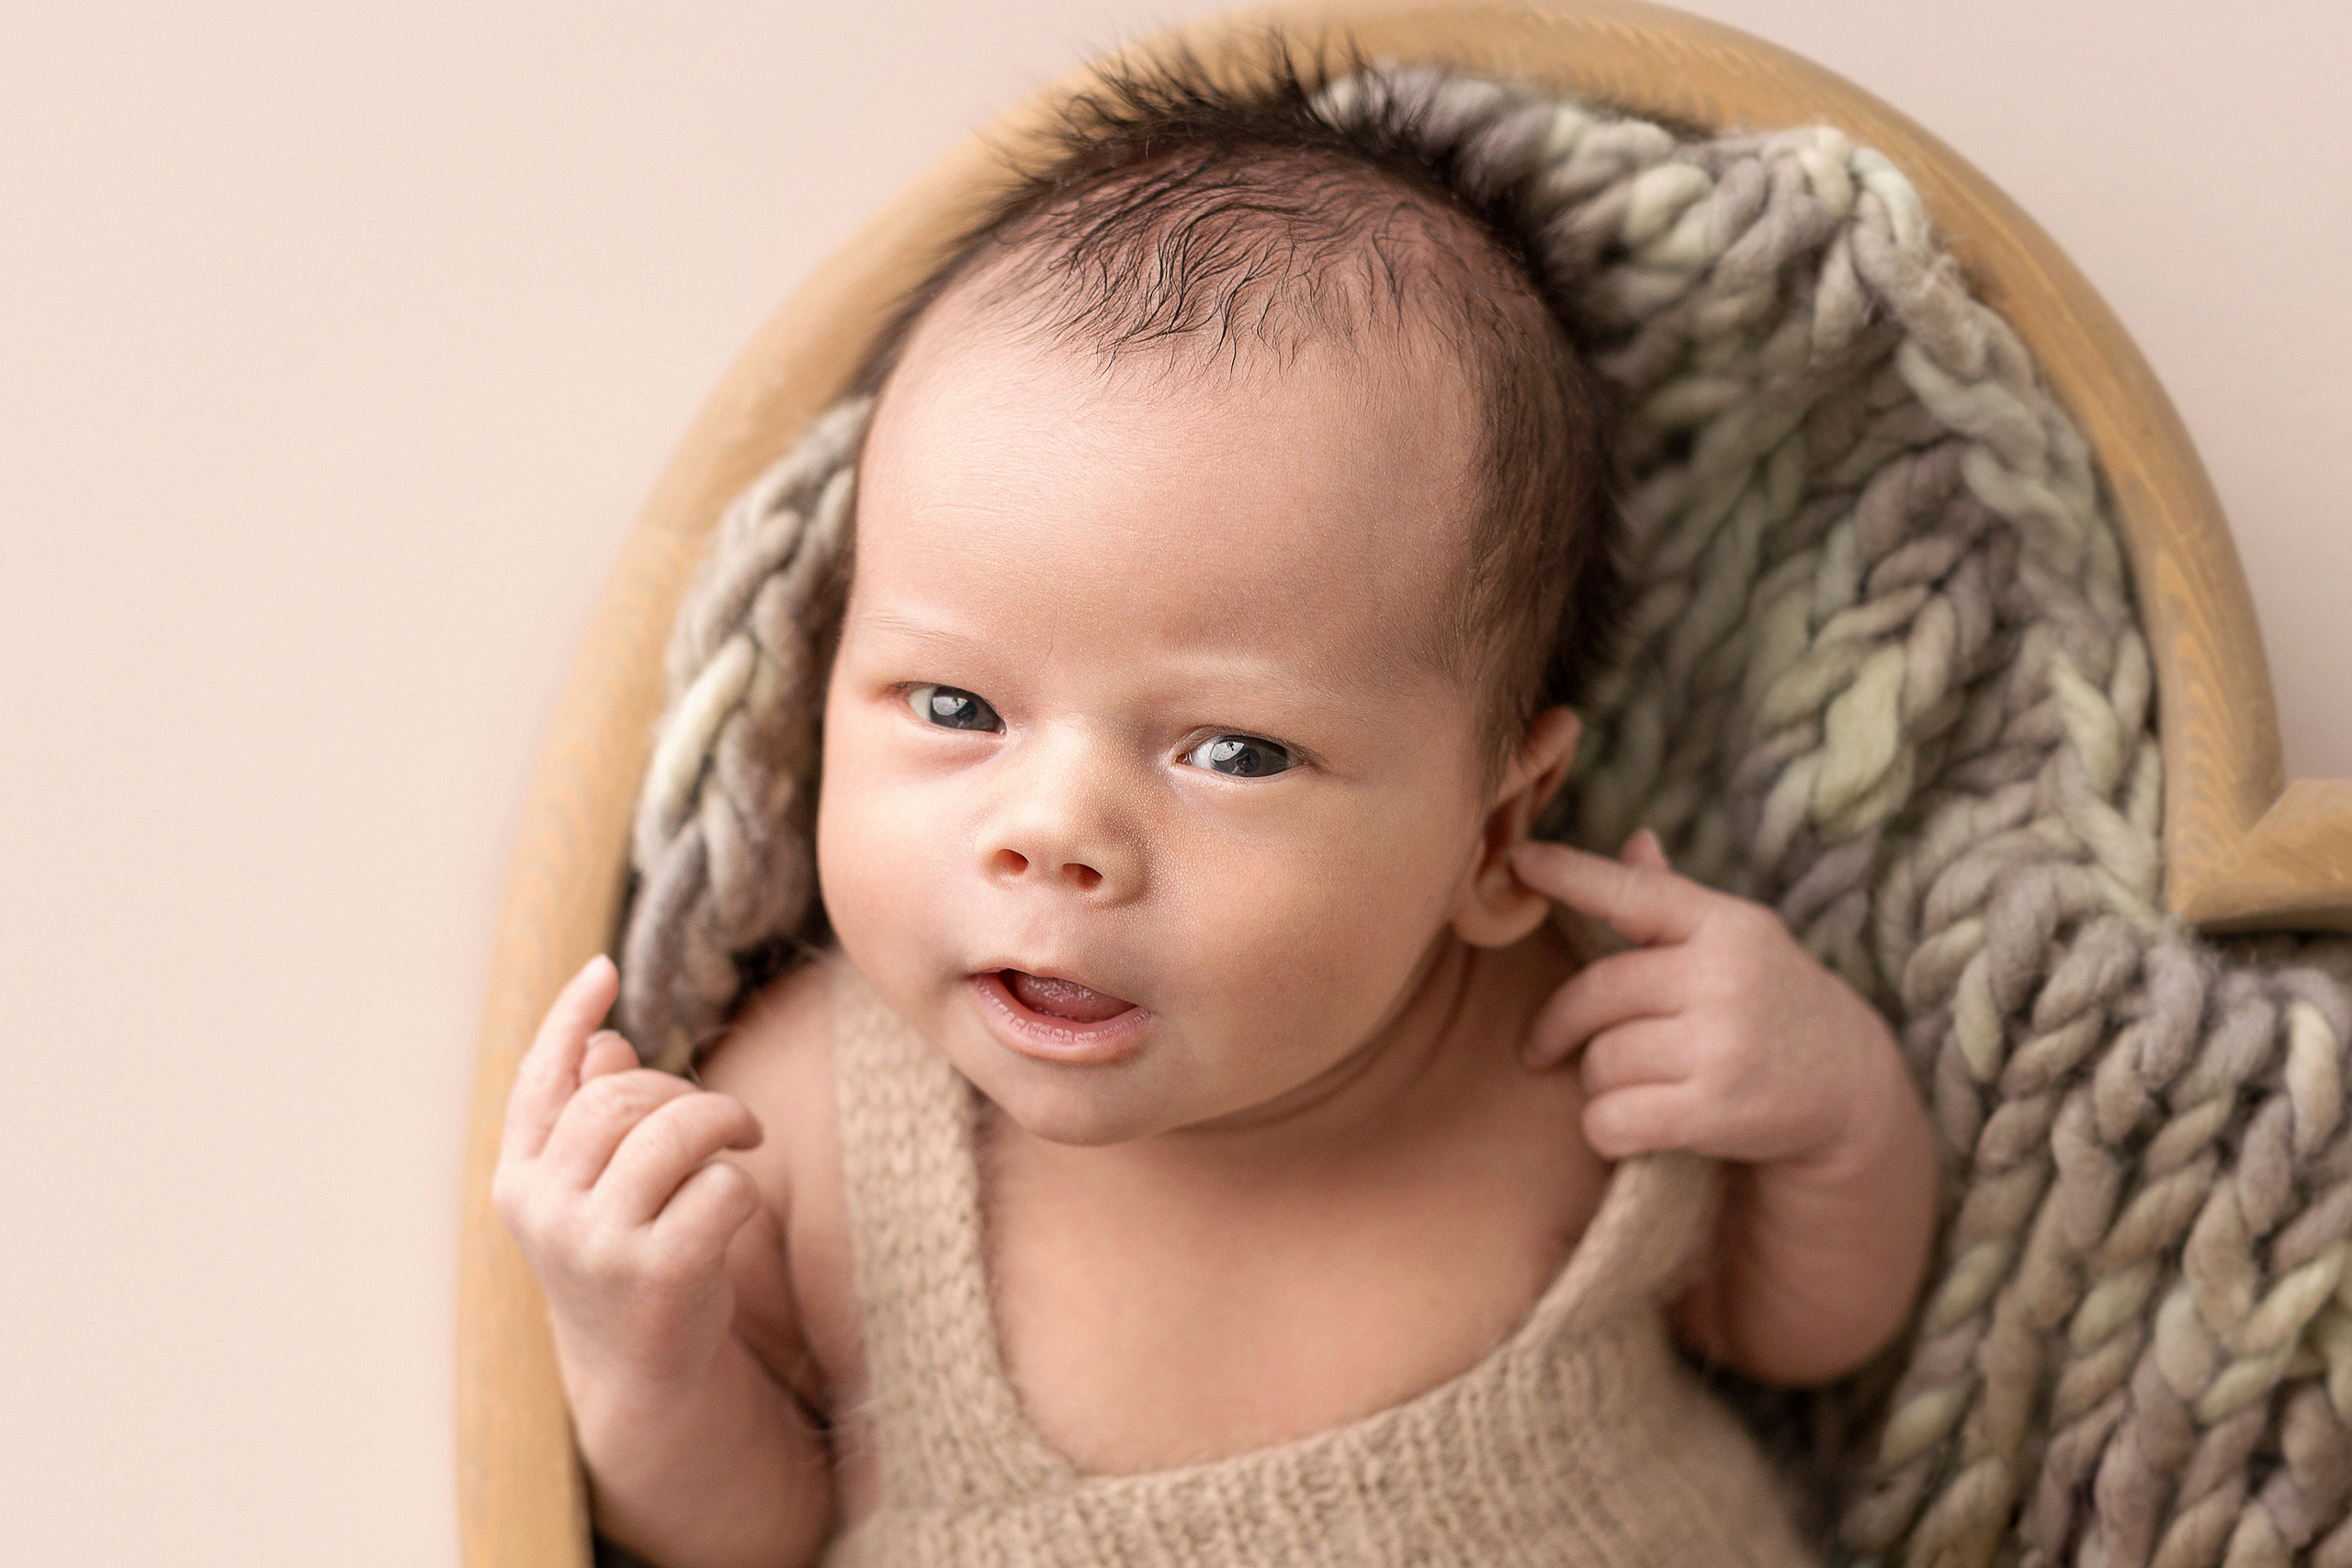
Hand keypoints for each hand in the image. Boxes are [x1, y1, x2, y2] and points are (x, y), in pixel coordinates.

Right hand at [492, 954, 767, 1394]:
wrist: (642, 1369)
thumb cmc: (626, 1253)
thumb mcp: (594, 1188)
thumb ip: (590, 1116)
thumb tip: (608, 1041)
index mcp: (519, 1180)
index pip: (541, 1081)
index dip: (572, 1018)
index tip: (605, 969)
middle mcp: (545, 1211)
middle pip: (621, 1098)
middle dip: (682, 1090)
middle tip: (722, 1119)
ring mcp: (597, 1245)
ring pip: (674, 1131)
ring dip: (725, 1123)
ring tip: (741, 1141)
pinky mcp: (659, 1273)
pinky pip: (721, 1186)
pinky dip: (741, 1187)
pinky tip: (733, 1210)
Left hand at [1508, 831, 1902, 1181]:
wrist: (1851, 1087)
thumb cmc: (1769, 1003)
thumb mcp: (1737, 943)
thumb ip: (1676, 901)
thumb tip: (1635, 841)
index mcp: (1725, 925)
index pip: (1634, 891)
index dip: (1572, 875)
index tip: (1520, 861)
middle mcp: (1724, 976)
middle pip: (1594, 993)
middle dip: (1560, 1025)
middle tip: (1541, 1046)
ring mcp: (1723, 1044)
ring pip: (1599, 1061)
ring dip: (1598, 1082)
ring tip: (1634, 1085)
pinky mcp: (1716, 1110)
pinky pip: (1610, 1118)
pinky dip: (1606, 1129)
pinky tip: (1636, 1127)